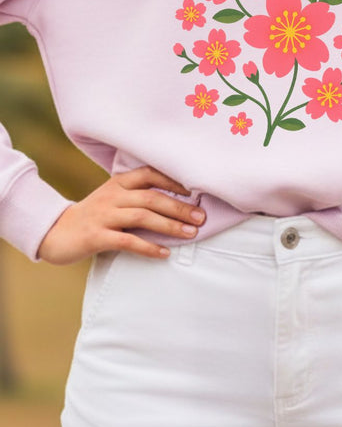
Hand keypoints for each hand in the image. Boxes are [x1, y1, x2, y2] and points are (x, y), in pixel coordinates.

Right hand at [36, 166, 205, 265]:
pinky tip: (164, 253)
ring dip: (169, 225)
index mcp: (118, 183)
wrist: (55, 232)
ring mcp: (104, 215)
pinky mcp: (96, 236)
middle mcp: (112, 196)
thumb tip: (175, 202)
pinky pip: (127, 241)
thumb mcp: (113, 198)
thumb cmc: (93, 216)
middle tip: (200, 217)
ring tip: (190, 233)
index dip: (173, 181)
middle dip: (179, 207)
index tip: (194, 191)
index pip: (149, 174)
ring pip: (142, 217)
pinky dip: (148, 247)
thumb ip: (137, 196)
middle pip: (151, 198)